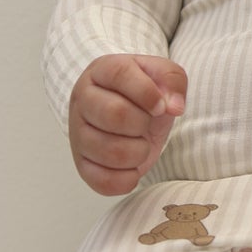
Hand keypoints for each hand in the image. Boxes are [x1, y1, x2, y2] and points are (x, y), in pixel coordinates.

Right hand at [67, 53, 186, 194]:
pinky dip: (127, 179)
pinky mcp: (81, 164)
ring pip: (110, 151)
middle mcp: (82, 100)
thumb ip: (172, 80)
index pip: (120, 75)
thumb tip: (173, 106)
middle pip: (115, 114)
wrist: (125, 113)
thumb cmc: (143, 94)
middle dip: (142, 124)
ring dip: (139, 153)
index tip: (160, 106)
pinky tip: (133, 167)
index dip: (147, 93)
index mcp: (101, 71)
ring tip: (140, 144)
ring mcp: (77, 134)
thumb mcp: (161, 76)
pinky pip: (102, 180)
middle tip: (145, 125)